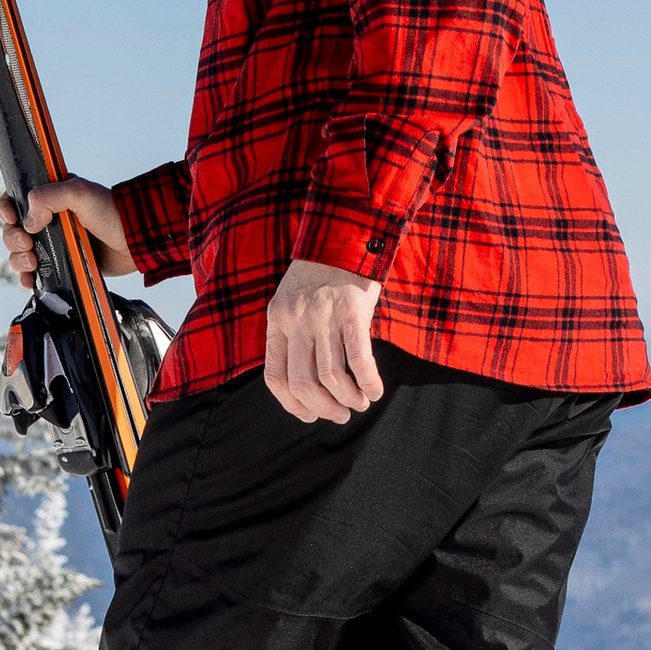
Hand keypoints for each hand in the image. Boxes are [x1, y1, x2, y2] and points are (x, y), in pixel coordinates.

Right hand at [0, 177, 129, 290]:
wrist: (136, 241)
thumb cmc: (113, 213)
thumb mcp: (81, 193)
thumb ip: (50, 196)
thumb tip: (29, 220)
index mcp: (51, 198)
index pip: (15, 199)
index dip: (7, 209)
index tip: (12, 218)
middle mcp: (49, 220)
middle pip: (13, 229)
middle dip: (13, 238)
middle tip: (27, 244)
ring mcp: (54, 243)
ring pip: (20, 252)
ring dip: (18, 259)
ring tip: (33, 262)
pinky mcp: (61, 264)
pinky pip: (35, 273)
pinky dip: (27, 277)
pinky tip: (31, 279)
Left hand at [264, 258, 384, 424]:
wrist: (344, 234)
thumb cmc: (320, 273)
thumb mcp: (291, 301)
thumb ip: (291, 335)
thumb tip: (305, 384)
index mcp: (277, 321)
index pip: (275, 377)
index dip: (292, 405)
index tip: (310, 415)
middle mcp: (296, 321)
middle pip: (303, 383)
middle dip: (323, 409)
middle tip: (340, 416)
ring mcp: (324, 316)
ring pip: (331, 377)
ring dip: (348, 399)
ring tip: (360, 404)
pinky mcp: (353, 311)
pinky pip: (359, 358)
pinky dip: (368, 381)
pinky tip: (374, 390)